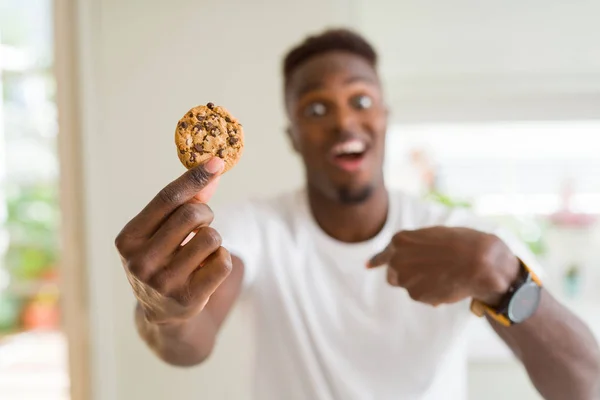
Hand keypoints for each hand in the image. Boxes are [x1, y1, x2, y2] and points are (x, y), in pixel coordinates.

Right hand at [115, 157, 231, 324]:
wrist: (162, 313)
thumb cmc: (163, 260)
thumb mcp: (162, 232)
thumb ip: (185, 201)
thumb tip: (214, 169)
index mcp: (128, 239)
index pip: (167, 199)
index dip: (194, 178)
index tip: (216, 161)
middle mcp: (140, 261)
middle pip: (191, 215)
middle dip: (205, 212)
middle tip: (202, 221)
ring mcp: (162, 283)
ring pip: (212, 237)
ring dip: (214, 237)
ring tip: (202, 249)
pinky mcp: (187, 298)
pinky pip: (223, 261)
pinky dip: (222, 258)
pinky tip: (208, 268)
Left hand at [367, 227, 519, 306]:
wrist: (478, 261)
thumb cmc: (462, 243)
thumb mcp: (433, 236)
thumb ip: (415, 247)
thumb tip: (408, 261)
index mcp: (400, 240)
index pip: (383, 254)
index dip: (377, 261)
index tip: (368, 266)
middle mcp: (396, 259)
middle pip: (393, 273)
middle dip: (406, 274)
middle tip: (427, 273)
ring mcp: (404, 278)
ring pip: (408, 285)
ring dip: (420, 283)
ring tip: (443, 275)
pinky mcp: (415, 294)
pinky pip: (421, 295)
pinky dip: (431, 293)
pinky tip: (447, 284)